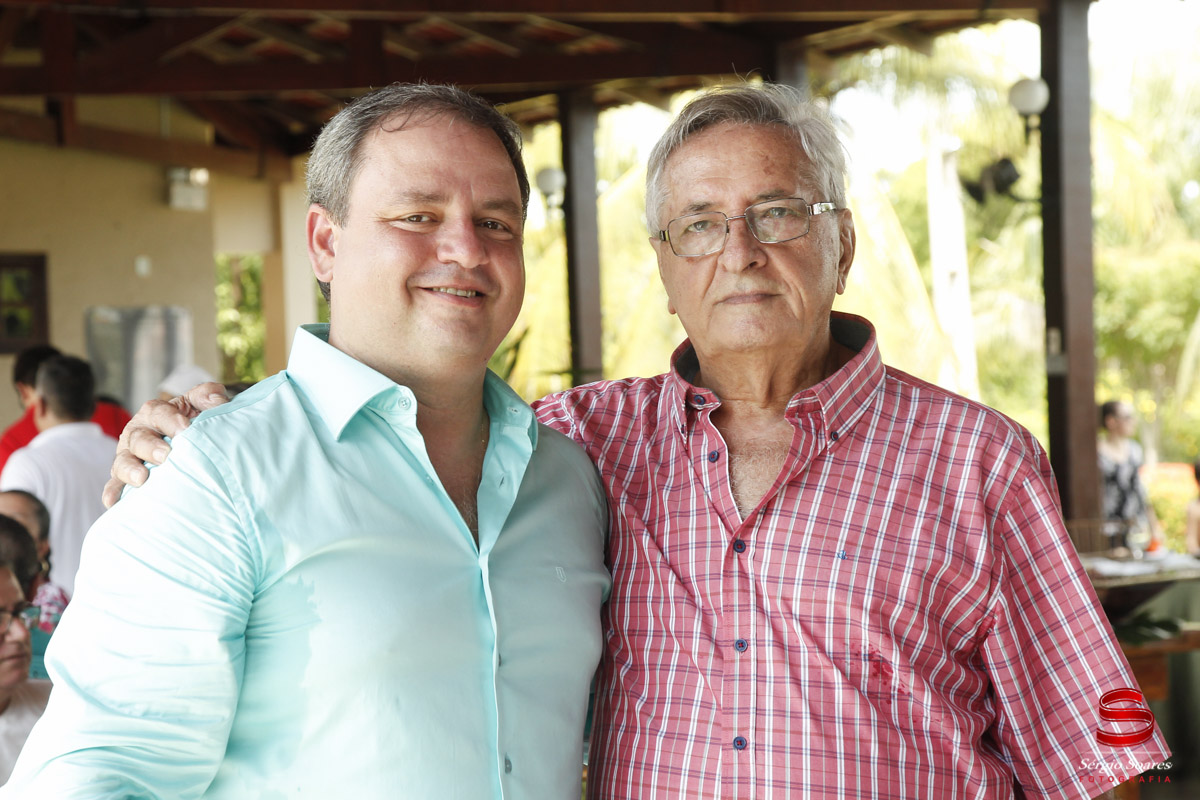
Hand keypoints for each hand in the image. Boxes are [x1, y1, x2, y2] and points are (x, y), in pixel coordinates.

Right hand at [102, 382, 229, 507]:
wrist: (187, 445)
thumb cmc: (193, 424)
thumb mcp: (200, 405)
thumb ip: (208, 396)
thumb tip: (217, 398)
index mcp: (155, 413)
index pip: (160, 413)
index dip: (171, 420)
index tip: (185, 429)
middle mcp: (138, 432)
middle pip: (139, 438)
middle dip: (151, 446)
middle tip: (165, 455)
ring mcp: (129, 455)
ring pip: (123, 461)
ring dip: (130, 469)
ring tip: (141, 479)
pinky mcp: (124, 476)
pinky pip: (115, 484)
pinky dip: (113, 492)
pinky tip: (113, 502)